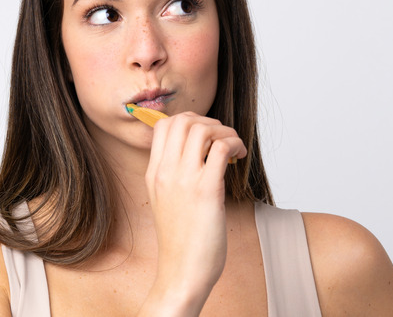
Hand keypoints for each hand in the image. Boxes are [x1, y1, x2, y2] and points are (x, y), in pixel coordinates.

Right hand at [141, 112, 246, 314]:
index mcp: (153, 173)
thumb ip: (173, 175)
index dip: (189, 121)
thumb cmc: (181, 240)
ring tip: (233, 149)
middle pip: (183, 121)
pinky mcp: (206, 191)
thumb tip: (196, 154)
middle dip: (209, 122)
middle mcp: (165, 172)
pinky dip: (234, 144)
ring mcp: (184, 180)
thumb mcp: (166, 200)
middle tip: (222, 140)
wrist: (182, 272)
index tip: (205, 136)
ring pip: (203, 129)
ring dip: (224, 132)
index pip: (163, 125)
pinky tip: (239, 157)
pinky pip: (221, 148)